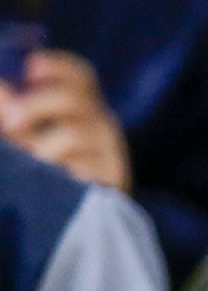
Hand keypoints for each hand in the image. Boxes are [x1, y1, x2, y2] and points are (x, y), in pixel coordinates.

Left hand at [0, 51, 130, 191]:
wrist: (83, 223)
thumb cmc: (49, 174)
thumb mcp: (27, 139)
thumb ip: (12, 114)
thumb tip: (0, 87)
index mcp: (83, 110)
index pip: (81, 78)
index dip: (58, 67)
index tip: (31, 68)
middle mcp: (102, 125)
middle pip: (76, 98)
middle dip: (38, 104)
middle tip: (11, 122)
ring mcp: (110, 151)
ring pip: (74, 134)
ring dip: (42, 147)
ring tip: (32, 163)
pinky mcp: (113, 179)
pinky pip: (83, 168)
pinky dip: (61, 172)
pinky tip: (55, 180)